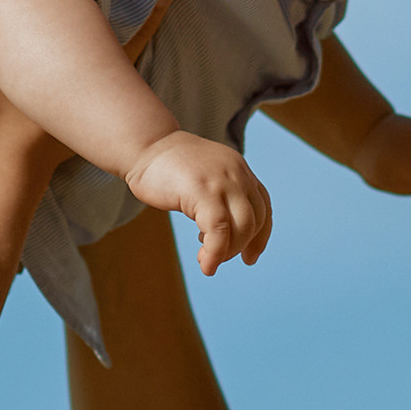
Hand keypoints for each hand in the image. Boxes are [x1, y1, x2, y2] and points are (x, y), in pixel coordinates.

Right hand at [127, 129, 273, 274]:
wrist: (146, 145)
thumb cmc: (169, 166)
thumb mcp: (207, 177)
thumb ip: (220, 196)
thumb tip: (224, 232)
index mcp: (240, 170)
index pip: (264, 208)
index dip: (260, 237)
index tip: (250, 257)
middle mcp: (237, 174)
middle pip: (255, 221)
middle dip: (240, 247)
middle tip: (217, 258)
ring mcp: (222, 181)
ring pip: (242, 228)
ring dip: (227, 253)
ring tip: (207, 260)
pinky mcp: (203, 191)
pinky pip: (219, 231)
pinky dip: (215, 253)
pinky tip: (205, 264)